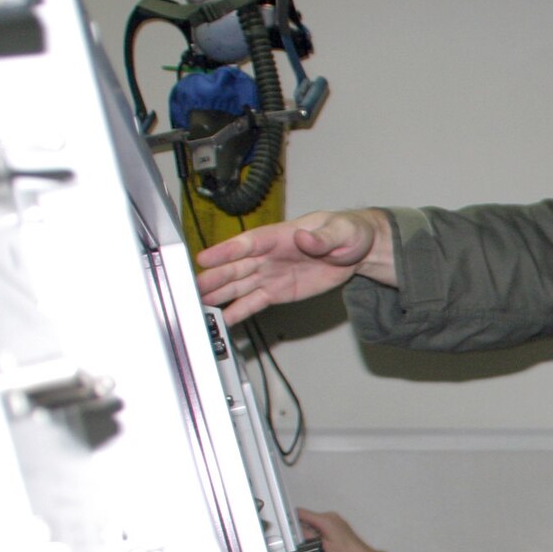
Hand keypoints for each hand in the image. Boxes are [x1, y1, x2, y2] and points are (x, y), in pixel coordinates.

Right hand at [196, 208, 394, 319]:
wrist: (358, 251)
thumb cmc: (347, 233)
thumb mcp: (340, 232)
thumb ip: (322, 237)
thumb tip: (305, 238)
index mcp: (279, 236)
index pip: (248, 243)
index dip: (226, 251)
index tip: (205, 258)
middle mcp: (268, 255)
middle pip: (236, 267)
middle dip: (215, 277)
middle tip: (194, 287)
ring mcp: (271, 274)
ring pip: (240, 285)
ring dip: (220, 295)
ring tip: (199, 305)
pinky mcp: (278, 291)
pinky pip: (255, 302)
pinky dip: (239, 311)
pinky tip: (224, 320)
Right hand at [297, 507, 405, 551]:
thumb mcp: (321, 547)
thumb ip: (306, 537)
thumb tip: (296, 531)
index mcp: (325, 520)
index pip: (301, 513)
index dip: (290, 519)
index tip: (283, 525)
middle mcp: (330, 517)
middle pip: (306, 519)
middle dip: (300, 529)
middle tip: (298, 542)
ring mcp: (334, 520)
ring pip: (313, 523)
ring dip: (309, 533)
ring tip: (311, 545)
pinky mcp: (337, 526)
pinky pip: (321, 526)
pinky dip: (316, 534)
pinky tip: (319, 545)